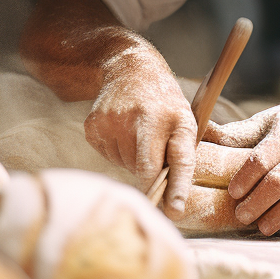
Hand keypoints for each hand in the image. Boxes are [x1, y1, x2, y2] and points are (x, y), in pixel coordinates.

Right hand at [83, 44, 196, 220]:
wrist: (130, 69)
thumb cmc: (164, 102)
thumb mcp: (185, 118)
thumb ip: (182, 153)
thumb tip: (173, 203)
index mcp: (177, 118)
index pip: (180, 157)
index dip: (177, 186)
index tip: (174, 210)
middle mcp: (147, 118)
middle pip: (145, 168)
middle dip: (149, 180)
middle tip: (154, 169)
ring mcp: (117, 120)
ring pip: (125, 165)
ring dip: (133, 160)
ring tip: (138, 135)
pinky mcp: (95, 125)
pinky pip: (108, 157)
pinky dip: (116, 152)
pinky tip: (122, 131)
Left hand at [201, 95, 279, 235]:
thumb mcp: (272, 118)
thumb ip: (239, 132)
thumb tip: (201, 131)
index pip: (261, 158)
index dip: (245, 178)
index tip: (232, 192)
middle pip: (278, 182)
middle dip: (257, 203)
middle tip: (241, 216)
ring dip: (278, 216)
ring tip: (262, 227)